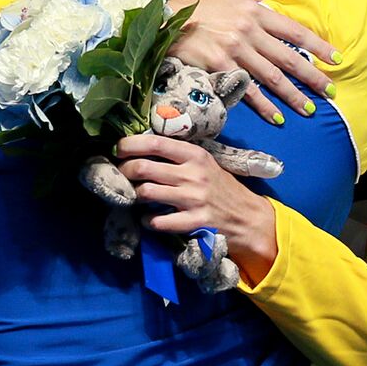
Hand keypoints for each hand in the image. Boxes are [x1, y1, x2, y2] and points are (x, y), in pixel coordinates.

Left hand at [114, 133, 276, 275]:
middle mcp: (193, 174)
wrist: (248, 217)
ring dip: (135, 196)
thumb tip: (141, 150)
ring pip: (146, 193)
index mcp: (195, 155)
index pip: (155, 143)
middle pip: (144, 167)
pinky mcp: (194, 222)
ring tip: (137, 197)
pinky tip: (150, 219)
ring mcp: (194, 199)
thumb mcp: (205, 165)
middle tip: (122, 176)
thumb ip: (179, 157)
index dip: (130, 145)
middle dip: (125, 171)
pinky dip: (148, 221)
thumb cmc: (221, 188)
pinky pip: (158, 221)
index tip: (118, 149)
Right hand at [169, 0, 338, 122]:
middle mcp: (249, 31)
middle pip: (288, 58)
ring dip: (293, 96)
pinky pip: (246, 90)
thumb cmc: (196, 2)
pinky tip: (276, 117)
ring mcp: (235, 51)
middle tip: (330, 92)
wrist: (163, 16)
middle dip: (312, 78)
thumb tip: (278, 1)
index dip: (318, 47)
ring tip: (308, 109)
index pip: (295, 31)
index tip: (335, 60)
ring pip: (272, 78)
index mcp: (255, 11)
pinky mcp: (219, 67)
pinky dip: (263, 106)